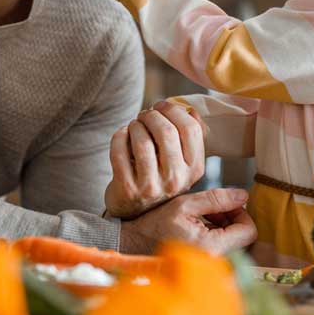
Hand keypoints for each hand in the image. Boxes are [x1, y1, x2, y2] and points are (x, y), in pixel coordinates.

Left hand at [103, 101, 205, 217]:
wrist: (134, 209)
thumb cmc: (159, 177)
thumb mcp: (181, 162)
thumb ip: (188, 138)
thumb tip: (190, 110)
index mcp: (194, 169)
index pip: (191, 129)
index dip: (174, 110)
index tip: (162, 105)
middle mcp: (176, 180)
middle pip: (166, 131)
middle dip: (151, 115)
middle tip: (144, 115)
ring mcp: (151, 187)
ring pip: (142, 140)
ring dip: (135, 126)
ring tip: (133, 126)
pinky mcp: (127, 189)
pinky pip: (119, 150)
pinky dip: (119, 136)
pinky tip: (121, 135)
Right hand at [120, 188, 257, 254]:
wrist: (135, 244)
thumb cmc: (155, 225)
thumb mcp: (185, 205)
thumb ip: (216, 199)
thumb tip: (243, 195)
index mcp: (212, 247)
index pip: (249, 231)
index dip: (241, 213)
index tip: (224, 205)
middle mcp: (216, 262)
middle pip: (244, 238)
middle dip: (232, 219)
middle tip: (211, 210)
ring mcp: (212, 266)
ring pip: (236, 243)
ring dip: (225, 227)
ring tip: (203, 218)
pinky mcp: (207, 267)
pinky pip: (225, 250)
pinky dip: (218, 237)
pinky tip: (200, 228)